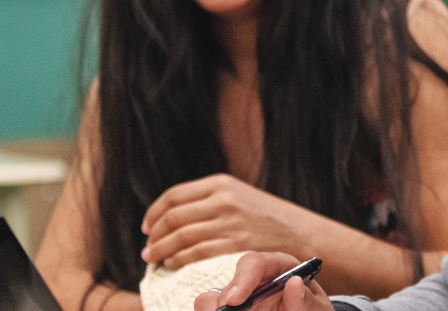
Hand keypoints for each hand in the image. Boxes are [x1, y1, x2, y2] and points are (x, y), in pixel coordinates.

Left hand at [141, 173, 324, 267]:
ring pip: (181, 237)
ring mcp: (230, 223)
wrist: (300, 233)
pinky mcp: (236, 245)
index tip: (146, 227)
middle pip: (173, 217)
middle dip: (154, 235)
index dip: (154, 213)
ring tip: (154, 259)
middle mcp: (224, 200)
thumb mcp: (239, 195)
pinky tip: (172, 264)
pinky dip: (179, 260)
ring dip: (161, 250)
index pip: (174, 196)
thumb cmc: (266, 218)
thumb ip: (209, 199)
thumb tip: (170, 216)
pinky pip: (197, 253)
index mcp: (221, 184)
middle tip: (147, 248)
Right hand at [192, 252, 330, 310]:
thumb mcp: (318, 308)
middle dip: (224, 301)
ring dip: (213, 308)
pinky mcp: (234, 308)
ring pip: (213, 299)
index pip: (255, 263)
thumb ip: (307, 300)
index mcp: (279, 268)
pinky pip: (211, 309)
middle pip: (231, 284)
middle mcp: (257, 280)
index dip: (243, 279)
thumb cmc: (314, 310)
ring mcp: (243, 297)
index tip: (236, 300)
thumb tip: (294, 283)